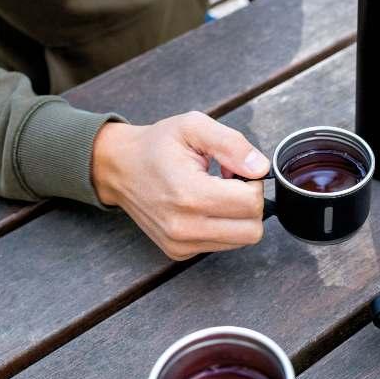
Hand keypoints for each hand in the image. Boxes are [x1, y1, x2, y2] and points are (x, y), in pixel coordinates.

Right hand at [92, 111, 269, 259]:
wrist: (118, 167)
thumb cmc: (156, 146)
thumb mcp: (194, 126)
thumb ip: (232, 144)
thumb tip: (261, 168)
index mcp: (189, 194)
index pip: (251, 204)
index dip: (254, 183)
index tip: (236, 169)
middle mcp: (184, 226)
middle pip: (252, 230)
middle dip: (251, 203)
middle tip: (231, 182)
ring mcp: (180, 243)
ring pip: (241, 241)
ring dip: (238, 216)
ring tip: (216, 192)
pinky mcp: (179, 252)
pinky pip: (222, 245)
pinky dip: (223, 226)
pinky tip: (205, 205)